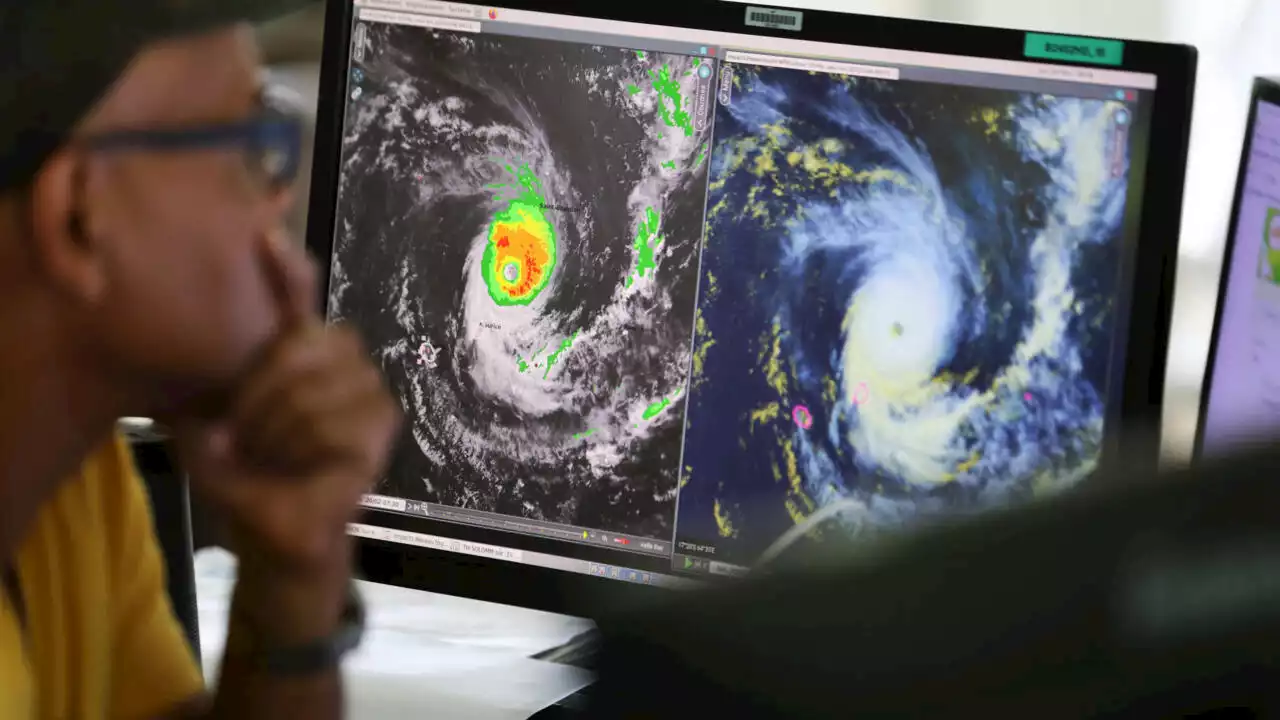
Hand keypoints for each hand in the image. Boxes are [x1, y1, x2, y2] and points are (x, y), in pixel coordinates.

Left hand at [175, 233, 400, 635]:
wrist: (273, 534)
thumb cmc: (243, 478)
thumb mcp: (208, 426)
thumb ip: (214, 385)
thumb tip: (206, 338)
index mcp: (297, 354)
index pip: (298, 298)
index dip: (286, 268)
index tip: (265, 235)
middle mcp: (340, 362)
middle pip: (306, 340)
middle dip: (262, 390)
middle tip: (243, 434)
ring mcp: (368, 392)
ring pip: (315, 386)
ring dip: (278, 428)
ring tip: (270, 456)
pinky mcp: (382, 425)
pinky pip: (334, 419)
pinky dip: (306, 447)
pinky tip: (304, 465)